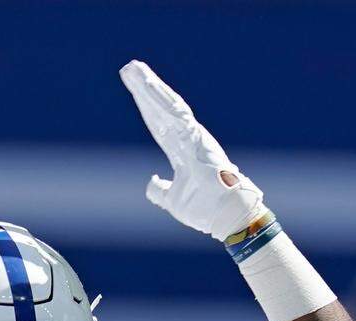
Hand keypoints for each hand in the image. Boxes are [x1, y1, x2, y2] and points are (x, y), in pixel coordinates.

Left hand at [120, 61, 264, 241]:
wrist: (227, 217)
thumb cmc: (205, 209)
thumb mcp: (173, 201)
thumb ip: (159, 190)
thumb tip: (151, 182)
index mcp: (182, 151)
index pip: (158, 124)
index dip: (145, 107)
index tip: (133, 90)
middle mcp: (188, 138)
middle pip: (160, 109)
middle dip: (144, 89)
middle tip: (128, 68)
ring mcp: (194, 136)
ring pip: (168, 106)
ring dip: (150, 87)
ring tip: (133, 69)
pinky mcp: (198, 137)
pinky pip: (176, 114)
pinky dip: (161, 100)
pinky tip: (147, 86)